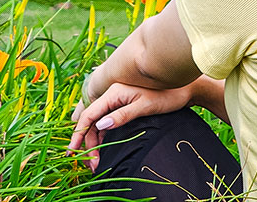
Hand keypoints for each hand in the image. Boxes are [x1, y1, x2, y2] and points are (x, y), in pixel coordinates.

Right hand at [67, 82, 193, 170]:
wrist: (184, 90)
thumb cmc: (165, 96)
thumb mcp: (144, 107)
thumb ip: (122, 115)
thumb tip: (101, 125)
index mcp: (113, 93)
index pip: (89, 114)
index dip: (78, 133)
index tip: (72, 150)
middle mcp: (112, 97)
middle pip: (92, 122)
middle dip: (88, 144)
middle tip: (92, 165)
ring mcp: (117, 102)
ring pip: (99, 124)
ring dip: (95, 143)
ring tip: (97, 163)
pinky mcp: (124, 108)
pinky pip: (108, 124)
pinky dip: (104, 139)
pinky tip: (105, 151)